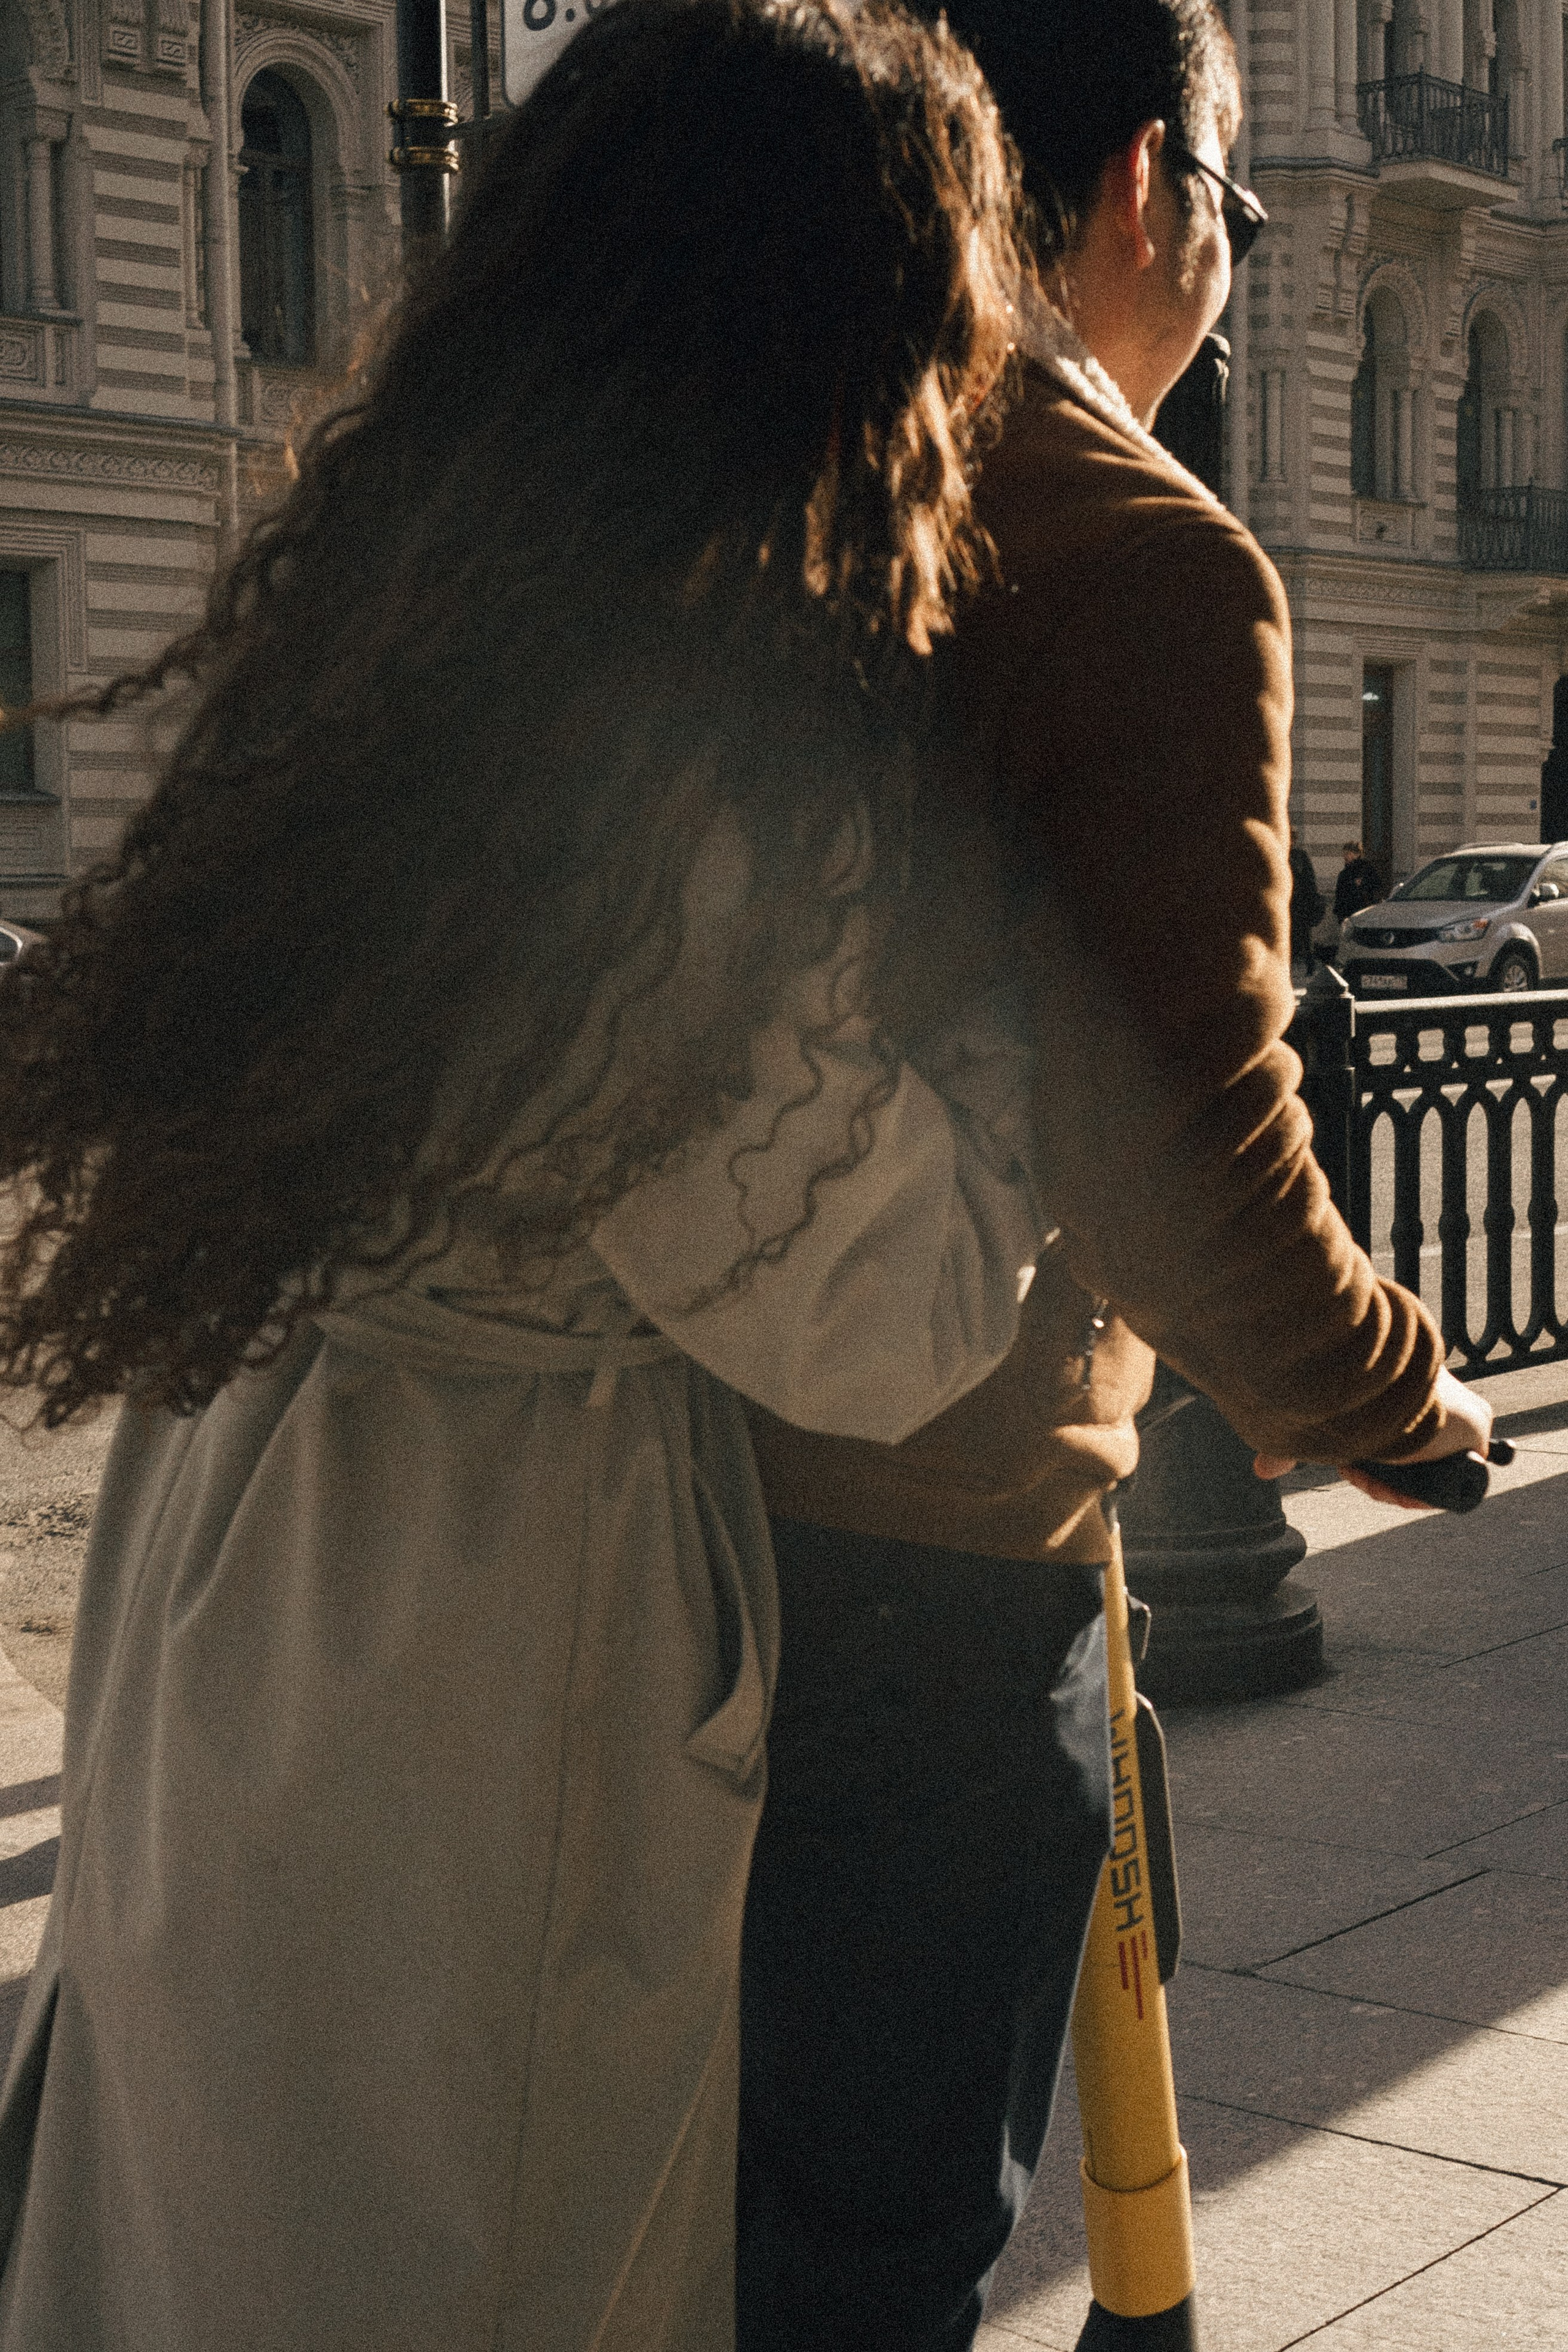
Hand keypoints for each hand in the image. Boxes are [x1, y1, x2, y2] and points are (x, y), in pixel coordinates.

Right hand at [1253, 1368, 1495, 1510]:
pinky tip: (1402, 1489)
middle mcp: (1423, 1397)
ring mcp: (1452, 1413)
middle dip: (1376, 1476)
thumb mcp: (1319, 1425)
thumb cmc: (1343, 1397)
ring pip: (1422, 1470)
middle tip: (1359, 1473)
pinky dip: (1425, 1489)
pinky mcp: (1475, 1429)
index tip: (1347, 1464)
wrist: (1381, 1383)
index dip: (1361, 1461)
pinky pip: (1450, 1477)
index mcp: (1388, 1387)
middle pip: (1401, 1458)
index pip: (1380, 1437)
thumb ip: (1293, 1446)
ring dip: (1394, 1485)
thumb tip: (1260, 1471)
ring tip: (1377, 1480)